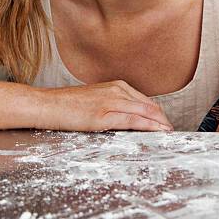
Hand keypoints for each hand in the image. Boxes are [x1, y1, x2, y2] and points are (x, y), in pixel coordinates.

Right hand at [36, 80, 172, 131]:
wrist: (47, 105)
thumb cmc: (68, 105)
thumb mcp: (97, 99)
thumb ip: (114, 105)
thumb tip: (129, 116)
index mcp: (117, 86)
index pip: (146, 100)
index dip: (158, 113)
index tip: (165, 122)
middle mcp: (117, 90)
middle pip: (149, 105)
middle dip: (162, 119)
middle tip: (171, 130)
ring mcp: (111, 101)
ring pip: (144, 112)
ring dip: (159, 123)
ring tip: (168, 133)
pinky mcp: (104, 114)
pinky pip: (132, 120)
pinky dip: (148, 126)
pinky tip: (156, 131)